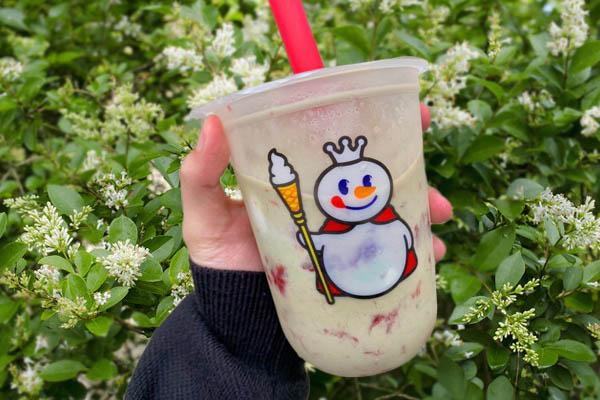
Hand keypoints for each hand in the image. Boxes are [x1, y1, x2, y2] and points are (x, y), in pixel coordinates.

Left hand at [180, 105, 451, 271]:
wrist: (239, 316)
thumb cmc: (221, 260)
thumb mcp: (204, 213)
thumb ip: (202, 172)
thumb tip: (214, 120)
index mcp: (298, 179)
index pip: (336, 141)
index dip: (374, 122)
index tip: (409, 111)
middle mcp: (325, 200)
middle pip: (375, 173)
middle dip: (411, 166)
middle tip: (427, 162)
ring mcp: (342, 232)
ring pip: (391, 209)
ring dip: (424, 206)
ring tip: (440, 214)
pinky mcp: (352, 263)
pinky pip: (390, 249)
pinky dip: (416, 248)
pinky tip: (432, 251)